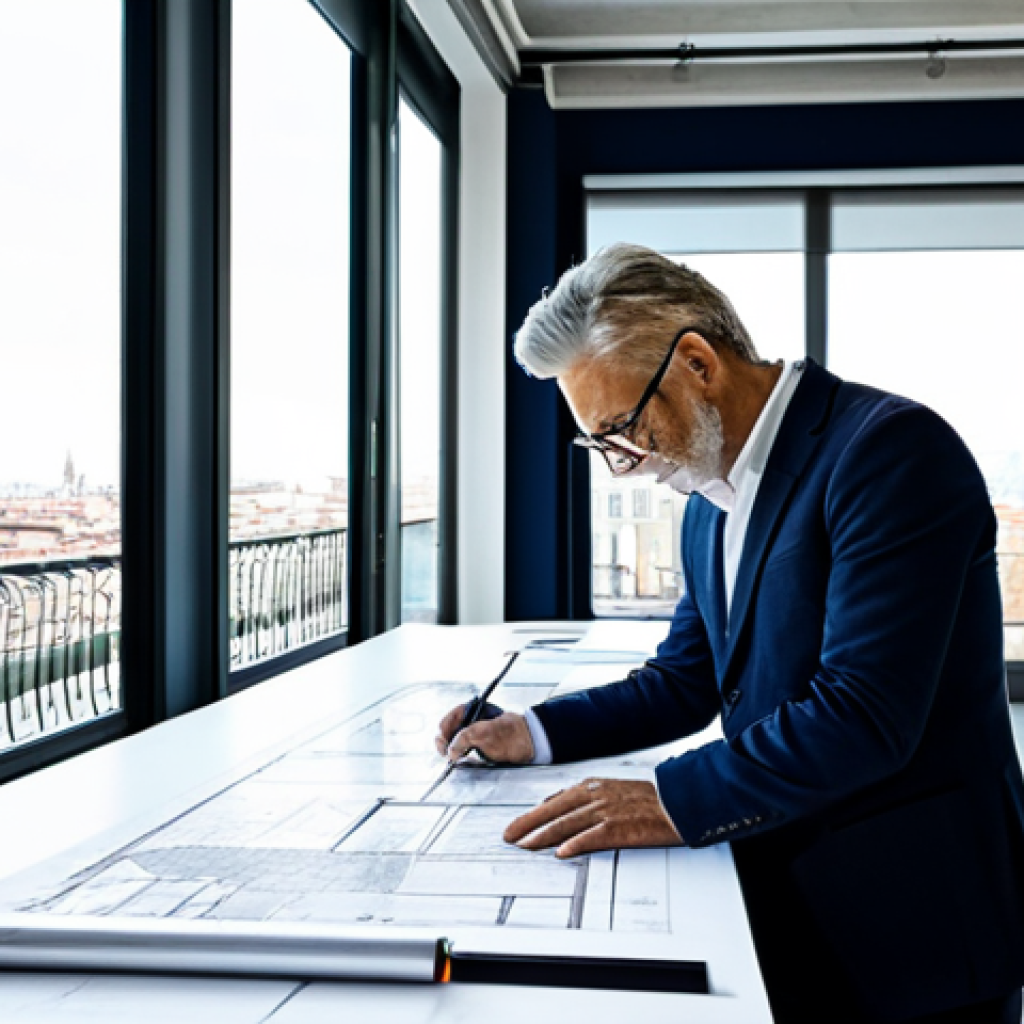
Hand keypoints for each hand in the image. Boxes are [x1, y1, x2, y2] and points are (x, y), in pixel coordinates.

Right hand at [434, 703, 534, 764]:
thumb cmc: (510, 733)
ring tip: (452, 758)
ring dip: (452, 751)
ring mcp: (476, 734)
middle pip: (451, 731)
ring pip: (456, 743)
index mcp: (473, 711)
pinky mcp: (480, 747)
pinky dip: (460, 756)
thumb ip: (464, 739)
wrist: (530, 743)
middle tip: (446, 754)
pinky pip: (464, 751)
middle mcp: (472, 721)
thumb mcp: (484, 733)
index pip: (450, 718)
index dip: (444, 731)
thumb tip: (450, 752)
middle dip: (446, 742)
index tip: (443, 744)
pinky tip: (460, 761)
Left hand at [503, 778, 683, 858]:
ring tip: (526, 845)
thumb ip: (584, 797)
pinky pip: (592, 837)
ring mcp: (606, 812)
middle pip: (554, 812)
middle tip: (510, 837)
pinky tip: (562, 852)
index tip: (516, 826)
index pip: (554, 801)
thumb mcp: (611, 789)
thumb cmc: (646, 799)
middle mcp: (595, 796)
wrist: (677, 802)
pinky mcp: (620, 828)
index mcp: (592, 787)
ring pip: (567, 824)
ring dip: (543, 835)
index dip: (532, 814)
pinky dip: (576, 844)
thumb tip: (556, 804)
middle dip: (528, 824)